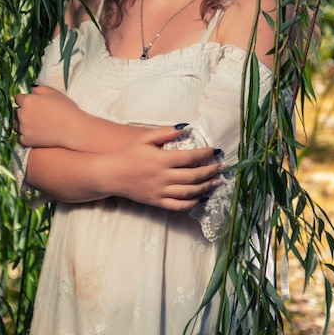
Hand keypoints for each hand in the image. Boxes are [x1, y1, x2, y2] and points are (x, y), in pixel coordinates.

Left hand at [14, 86, 80, 148]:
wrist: (72, 129)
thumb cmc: (66, 109)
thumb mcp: (54, 93)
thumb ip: (40, 89)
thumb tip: (32, 90)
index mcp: (28, 101)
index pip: (18, 98)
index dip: (25, 100)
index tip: (31, 103)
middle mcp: (22, 114)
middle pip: (15, 111)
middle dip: (22, 111)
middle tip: (34, 114)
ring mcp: (23, 128)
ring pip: (15, 124)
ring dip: (21, 123)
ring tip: (33, 124)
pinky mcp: (26, 141)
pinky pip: (18, 138)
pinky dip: (23, 135)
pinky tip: (31, 133)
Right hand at [102, 126, 222, 210]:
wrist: (111, 174)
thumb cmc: (128, 154)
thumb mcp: (144, 138)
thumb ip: (164, 133)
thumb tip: (183, 128)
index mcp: (161, 160)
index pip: (189, 157)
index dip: (204, 154)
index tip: (215, 151)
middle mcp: (163, 177)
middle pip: (193, 176)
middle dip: (210, 171)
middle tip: (221, 167)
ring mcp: (160, 191)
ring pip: (188, 192)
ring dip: (205, 187)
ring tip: (216, 182)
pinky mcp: (157, 202)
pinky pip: (178, 206)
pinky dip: (191, 203)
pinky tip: (200, 198)